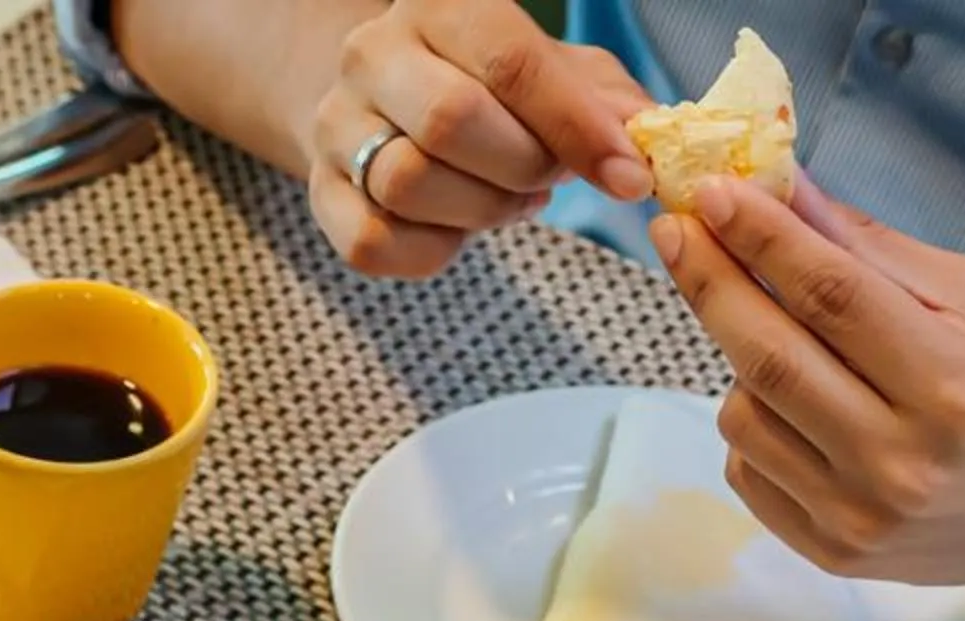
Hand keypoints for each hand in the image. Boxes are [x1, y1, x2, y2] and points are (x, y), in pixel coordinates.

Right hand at [307, 0, 651, 278]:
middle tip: (547, 180)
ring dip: (479, 210)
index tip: (628, 176)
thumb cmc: (488, 85)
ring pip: (407, 184)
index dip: (576, 127)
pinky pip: (371, 244)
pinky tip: (456, 228)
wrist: (386, 102)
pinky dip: (432, 252)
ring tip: (506, 199)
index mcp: (442, 5)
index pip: (511, 64)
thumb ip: (604, 100)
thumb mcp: (557, 69)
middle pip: (449, 122)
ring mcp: (335, 124)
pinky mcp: (319, 192)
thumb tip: (645, 139)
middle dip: (521, 167)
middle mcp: (374, 53)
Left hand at [655, 177, 964, 592]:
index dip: (761, 238)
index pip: (831, 298)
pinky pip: (746, 468)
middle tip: (677, 229)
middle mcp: (901, 463)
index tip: (710, 192)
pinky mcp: (830, 553)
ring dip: (741, 359)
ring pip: (743, 414)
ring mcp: (859, 518)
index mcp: (955, 387)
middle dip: (712, 282)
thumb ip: (874, 253)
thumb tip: (784, 192)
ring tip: (785, 336)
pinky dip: (754, 422)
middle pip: (769, 358)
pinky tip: (797, 402)